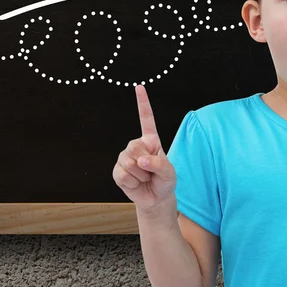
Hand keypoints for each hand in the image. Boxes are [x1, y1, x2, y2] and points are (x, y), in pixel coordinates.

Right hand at [113, 84, 176, 212]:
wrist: (155, 199)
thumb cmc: (165, 182)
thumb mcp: (169, 173)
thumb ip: (159, 165)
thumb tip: (141, 161)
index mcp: (151, 140)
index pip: (146, 119)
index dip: (142, 103)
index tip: (139, 87)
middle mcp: (136, 145)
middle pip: (134, 147)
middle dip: (145, 164)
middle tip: (151, 172)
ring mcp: (125, 157)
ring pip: (128, 163)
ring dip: (140, 176)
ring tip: (145, 178)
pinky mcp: (117, 171)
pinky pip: (122, 175)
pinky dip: (132, 183)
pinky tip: (135, 183)